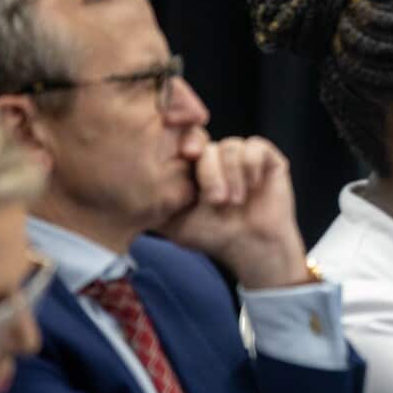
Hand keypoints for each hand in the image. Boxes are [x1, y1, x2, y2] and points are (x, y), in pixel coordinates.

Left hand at [157, 135, 307, 288]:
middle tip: (217, 201)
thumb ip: (155, 204)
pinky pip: (255, 146)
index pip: (186, 144)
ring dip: (233, 175)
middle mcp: (218, 159)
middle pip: (207, 146)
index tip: (186, 156)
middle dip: (210, 173)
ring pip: (231, 146)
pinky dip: (251, 166)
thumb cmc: (214, 236)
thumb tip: (125, 192)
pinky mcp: (267, 159)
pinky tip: (253, 186)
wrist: (250, 248)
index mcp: (196, 169)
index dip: (185, 144)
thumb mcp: (173, 223)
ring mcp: (243, 157)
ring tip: (236, 201)